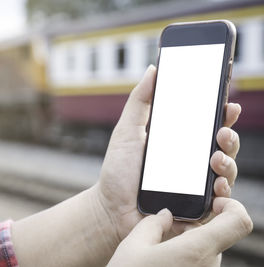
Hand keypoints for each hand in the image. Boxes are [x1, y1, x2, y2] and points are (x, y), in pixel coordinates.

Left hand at [95, 65, 241, 240]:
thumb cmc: (117, 171)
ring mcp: (196, 187)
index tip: (228, 104)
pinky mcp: (196, 210)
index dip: (221, 115)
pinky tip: (217, 187)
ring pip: (225, 172)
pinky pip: (219, 203)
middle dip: (229, 137)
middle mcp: (191, 163)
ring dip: (228, 163)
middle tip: (221, 132)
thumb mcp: (127, 131)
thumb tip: (154, 69)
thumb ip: (140, 101)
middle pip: (222, 147)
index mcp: (178, 144)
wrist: (110, 209)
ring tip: (216, 159)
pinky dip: (223, 194)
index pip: (207, 126)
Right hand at [107, 198, 252, 266]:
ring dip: (188, 242)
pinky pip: (199, 264)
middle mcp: (208, 266)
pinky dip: (186, 257)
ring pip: (206, 250)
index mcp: (197, 250)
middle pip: (218, 235)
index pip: (239, 221)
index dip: (231, 205)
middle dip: (197, 226)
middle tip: (170, 225)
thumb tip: (164, 215)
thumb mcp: (133, 246)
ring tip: (159, 248)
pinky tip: (160, 262)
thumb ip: (152, 223)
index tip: (212, 202)